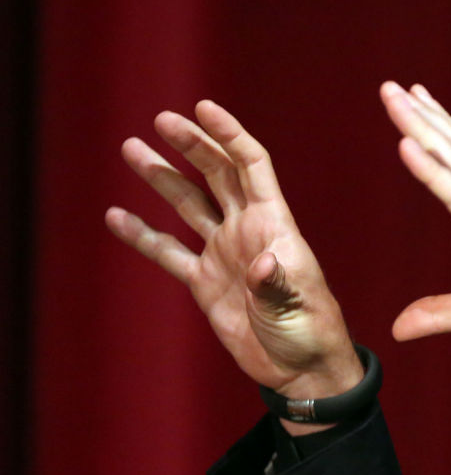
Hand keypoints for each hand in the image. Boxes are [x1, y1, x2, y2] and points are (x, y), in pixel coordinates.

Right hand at [105, 101, 362, 406]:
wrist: (299, 367)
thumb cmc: (310, 330)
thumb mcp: (297, 306)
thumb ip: (275, 284)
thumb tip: (260, 264)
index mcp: (274, 223)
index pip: (251, 164)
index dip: (229, 135)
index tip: (203, 107)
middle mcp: (247, 229)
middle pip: (216, 174)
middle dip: (191, 145)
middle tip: (161, 119)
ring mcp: (223, 252)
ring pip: (188, 204)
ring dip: (162, 178)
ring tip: (131, 148)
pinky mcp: (205, 282)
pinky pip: (169, 252)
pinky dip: (143, 235)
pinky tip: (116, 216)